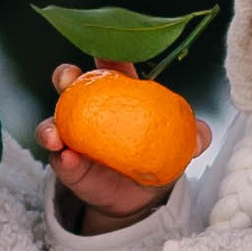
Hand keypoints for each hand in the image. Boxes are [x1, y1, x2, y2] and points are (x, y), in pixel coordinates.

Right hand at [35, 60, 204, 227]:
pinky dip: (61, 159)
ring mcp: (74, 137)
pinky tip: (67, 159)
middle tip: (69, 78)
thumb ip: (192, 136)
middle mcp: (89, 109)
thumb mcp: (178, 143)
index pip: (111, 68)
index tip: (104, 54)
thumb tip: (201, 136)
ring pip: (54, 123)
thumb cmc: (156, 154)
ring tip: (55, 134)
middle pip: (70, 84)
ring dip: (50, 125)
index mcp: (118, 94)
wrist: (140, 196)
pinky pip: (59, 160)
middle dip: (65, 76)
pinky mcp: (68, 165)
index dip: (107, 57)